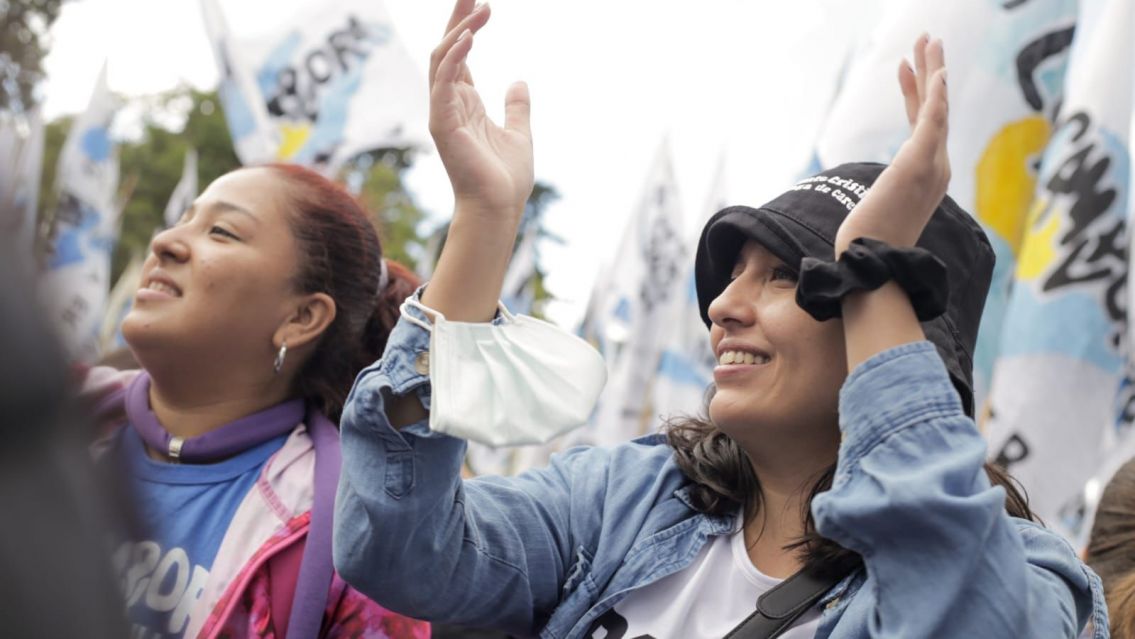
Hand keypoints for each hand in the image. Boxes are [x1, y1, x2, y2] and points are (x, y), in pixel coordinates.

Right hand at [429, 0, 533, 223]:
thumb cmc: (506, 179)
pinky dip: (454, 57)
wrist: (499, 208)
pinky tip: (470, 36)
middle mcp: (450, 105)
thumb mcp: (520, 133)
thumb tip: (519, 82)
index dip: (468, 26)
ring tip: (482, 7)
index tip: (481, 1)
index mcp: (465, 105)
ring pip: (441, 59)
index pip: (460, 56)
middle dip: (458, 18)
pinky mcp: (442, 123)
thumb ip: (516, 107)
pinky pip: (443, 82)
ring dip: (460, 30)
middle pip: (447, 49)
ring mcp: (443, 113)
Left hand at [834, 35, 949, 255]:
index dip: (916, 94)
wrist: (871, 265)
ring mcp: (931, 166)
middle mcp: (936, 169)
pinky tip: (937, 72)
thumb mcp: (876, 216)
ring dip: (933, 71)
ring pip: (937, 108)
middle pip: (936, 110)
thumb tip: (867, 212)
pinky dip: (935, 96)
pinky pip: (932, 122)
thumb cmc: (867, 249)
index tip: (905, 67)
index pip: (923, 126)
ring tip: (928, 39)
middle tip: (928, 39)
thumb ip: (880, 204)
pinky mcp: (919, 165)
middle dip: (931, 72)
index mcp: (927, 178)